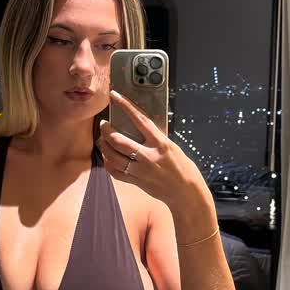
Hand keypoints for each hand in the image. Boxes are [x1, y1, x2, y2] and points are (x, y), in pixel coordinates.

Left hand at [100, 90, 205, 208]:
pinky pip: (116, 172)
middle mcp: (149, 156)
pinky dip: (108, 163)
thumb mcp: (172, 148)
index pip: (140, 120)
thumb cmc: (182, 168)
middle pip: (119, 140)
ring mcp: (142, 171)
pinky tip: (107, 157)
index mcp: (161, 144)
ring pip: (113, 157)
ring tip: (102, 140)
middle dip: (106, 131)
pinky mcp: (137, 182)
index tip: (115, 96)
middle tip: (104, 125)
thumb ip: (156, 138)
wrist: (186, 192)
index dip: (125, 106)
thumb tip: (140, 127)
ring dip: (104, 146)